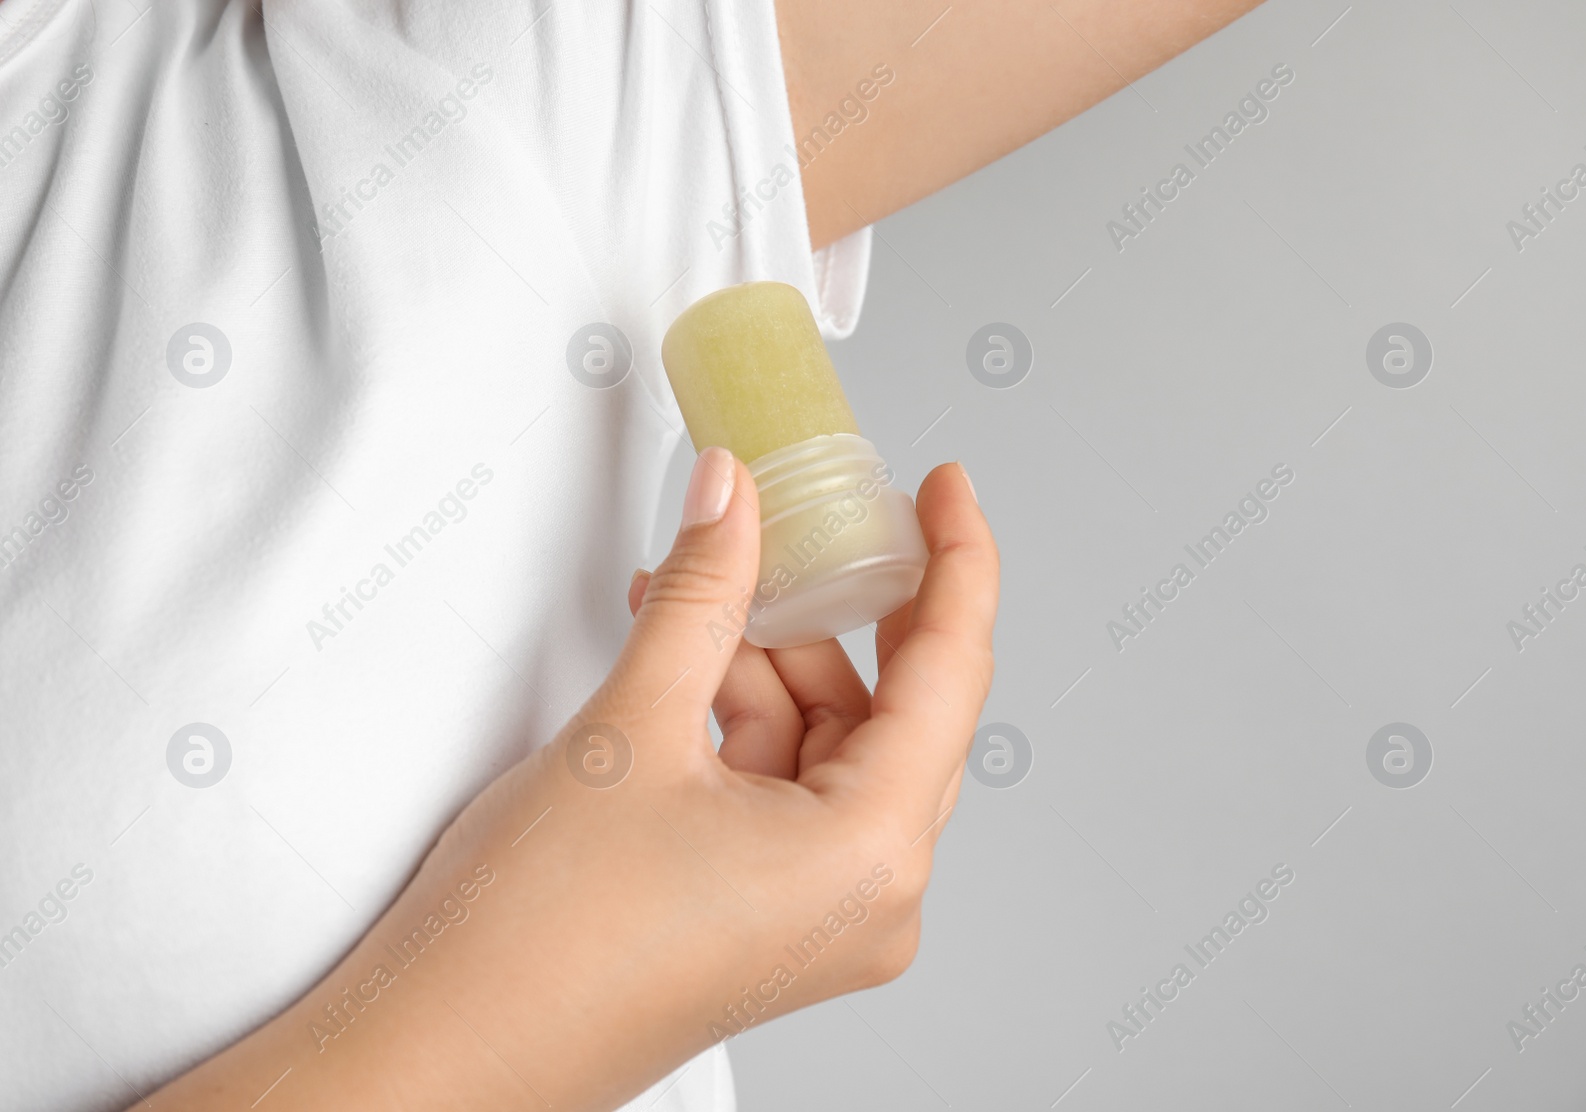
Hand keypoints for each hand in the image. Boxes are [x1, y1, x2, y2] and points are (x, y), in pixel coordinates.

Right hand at [146, 448, 997, 1111]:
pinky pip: (790, 792)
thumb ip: (702, 592)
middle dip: (831, 614)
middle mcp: (869, 900)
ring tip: (687, 609)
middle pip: (892, 710)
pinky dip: (746, 724)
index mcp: (869, 856)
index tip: (945, 490)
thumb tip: (734, 498)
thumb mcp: (632, 726)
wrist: (442, 1052)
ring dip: (768, 667)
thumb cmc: (532, 939)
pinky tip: (685, 672)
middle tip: (797, 529)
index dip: (957, 561)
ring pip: (831, 747)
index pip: (952, 672)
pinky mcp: (772, 921)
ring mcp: (822, 919)